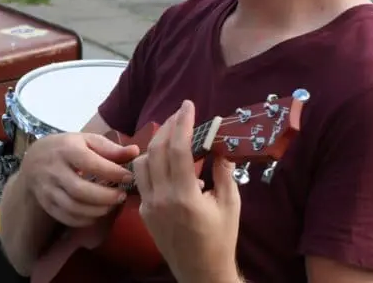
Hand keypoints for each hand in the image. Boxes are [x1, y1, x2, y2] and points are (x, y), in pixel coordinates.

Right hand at [21, 132, 139, 227]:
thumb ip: (111, 148)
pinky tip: (97, 213)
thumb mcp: (87, 141)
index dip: (112, 172)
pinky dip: (84, 220)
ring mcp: (48, 189)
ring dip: (96, 210)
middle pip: (80, 190)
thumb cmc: (68, 148)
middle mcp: (55, 170)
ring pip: (72, 206)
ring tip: (112, 205)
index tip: (128, 177)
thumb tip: (135, 152)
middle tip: (122, 196)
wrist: (34, 160)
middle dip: (105, 196)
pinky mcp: (46, 203)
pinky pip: (66, 217)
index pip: (91, 163)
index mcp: (67, 149)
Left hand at [133, 100, 242, 282]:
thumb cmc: (220, 239)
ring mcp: (149, 206)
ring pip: (141, 162)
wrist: (201, 272)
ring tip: (171, 134)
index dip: (182, 123)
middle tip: (180, 114)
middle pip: (156, 150)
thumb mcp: (230, 204)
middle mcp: (161, 198)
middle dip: (167, 126)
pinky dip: (151, 164)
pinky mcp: (144, 212)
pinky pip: (142, 180)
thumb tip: (220, 146)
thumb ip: (224, 172)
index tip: (188, 105)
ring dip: (154, 144)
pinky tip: (165, 161)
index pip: (178, 149)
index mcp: (185, 196)